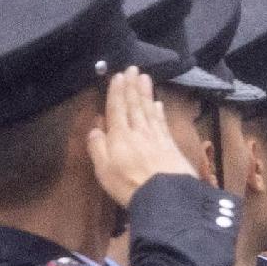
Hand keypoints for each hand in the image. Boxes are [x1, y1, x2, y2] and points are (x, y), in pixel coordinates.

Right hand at [86, 68, 198, 200]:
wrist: (167, 196)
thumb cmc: (129, 185)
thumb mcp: (104, 169)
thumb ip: (97, 147)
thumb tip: (95, 128)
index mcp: (119, 136)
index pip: (117, 108)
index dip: (117, 92)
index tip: (118, 76)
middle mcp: (138, 131)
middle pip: (134, 105)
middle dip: (132, 86)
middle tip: (133, 68)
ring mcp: (157, 137)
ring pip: (149, 110)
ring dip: (146, 93)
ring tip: (144, 78)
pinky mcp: (171, 145)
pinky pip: (162, 123)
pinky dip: (159, 111)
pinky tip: (158, 103)